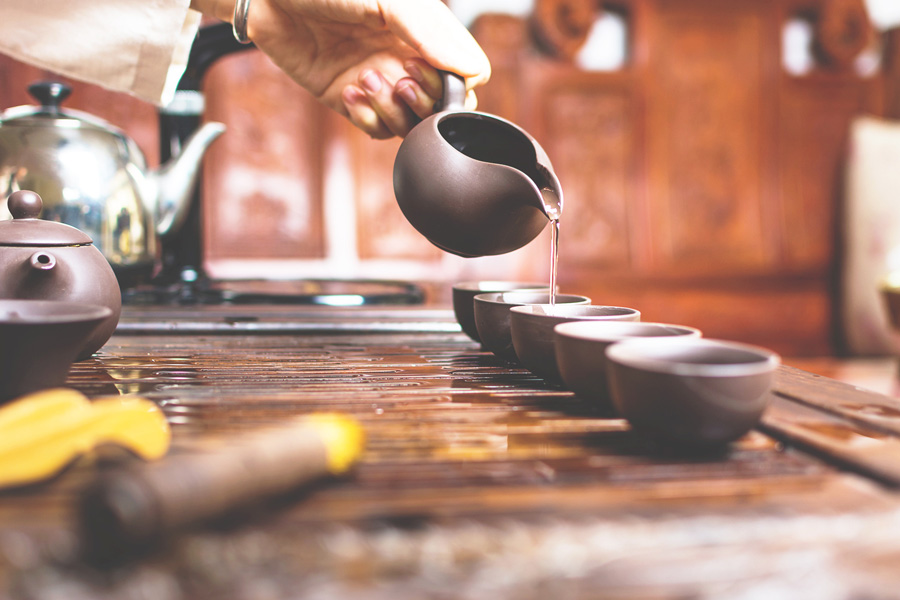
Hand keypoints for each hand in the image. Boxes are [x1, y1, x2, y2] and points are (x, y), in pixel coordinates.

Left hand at [192, 0, 490, 138]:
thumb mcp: (387, 0)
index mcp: (424, 33)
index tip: (426, 69)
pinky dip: (367, 118)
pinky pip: (376, 129)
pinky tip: (348, 92)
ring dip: (393, 110)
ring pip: (411, 123)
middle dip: (425, 101)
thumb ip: (432, 33)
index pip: (464, 75)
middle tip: (400, 79)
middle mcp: (406, 59)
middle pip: (441, 106)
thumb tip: (474, 71)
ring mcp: (380, 81)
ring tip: (366, 79)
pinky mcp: (350, 100)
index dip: (455, 85)